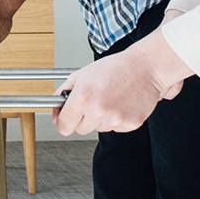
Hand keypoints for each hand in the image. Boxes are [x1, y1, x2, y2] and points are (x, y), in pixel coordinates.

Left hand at [53, 30, 191, 134]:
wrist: (143, 69)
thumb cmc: (113, 69)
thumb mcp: (79, 76)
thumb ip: (62, 94)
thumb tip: (55, 113)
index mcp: (82, 98)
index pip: (64, 126)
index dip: (63, 123)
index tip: (65, 120)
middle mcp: (98, 110)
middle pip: (81, 129)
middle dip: (83, 119)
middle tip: (92, 102)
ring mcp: (115, 119)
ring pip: (99, 129)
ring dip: (100, 118)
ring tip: (109, 99)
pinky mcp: (130, 124)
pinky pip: (116, 129)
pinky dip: (116, 119)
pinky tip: (120, 104)